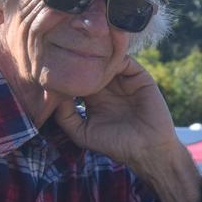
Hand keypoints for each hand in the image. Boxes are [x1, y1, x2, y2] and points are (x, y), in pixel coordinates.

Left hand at [53, 56, 178, 165]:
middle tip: (67, 52)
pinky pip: (127, 62)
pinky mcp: (140, 79)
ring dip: (98, 57)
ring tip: (85, 54)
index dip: (67, 72)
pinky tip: (104, 61)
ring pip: (108, 61)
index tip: (54, 66)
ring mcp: (124, 82)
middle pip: (92, 66)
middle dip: (81, 59)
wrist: (147, 149)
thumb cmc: (115, 145)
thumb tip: (54, 94)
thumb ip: (65, 117)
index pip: (78, 78)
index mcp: (93, 98)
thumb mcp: (82, 133)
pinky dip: (116, 58)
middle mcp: (108, 88)